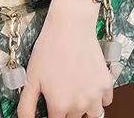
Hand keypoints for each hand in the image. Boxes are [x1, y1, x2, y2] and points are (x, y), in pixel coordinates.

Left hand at [17, 0, 113, 117]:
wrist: (70, 25)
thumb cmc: (50, 47)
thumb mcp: (31, 76)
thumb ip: (27, 106)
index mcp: (59, 105)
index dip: (52, 113)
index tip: (51, 104)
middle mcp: (80, 105)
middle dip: (67, 111)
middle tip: (62, 91)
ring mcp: (95, 95)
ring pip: (93, 115)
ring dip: (85, 109)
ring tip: (75, 93)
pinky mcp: (106, 84)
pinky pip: (106, 101)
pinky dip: (99, 97)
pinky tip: (88, 84)